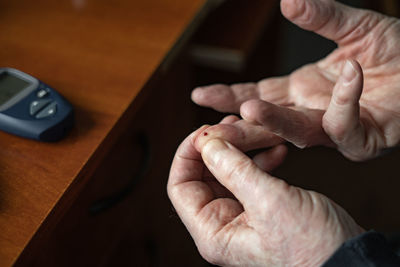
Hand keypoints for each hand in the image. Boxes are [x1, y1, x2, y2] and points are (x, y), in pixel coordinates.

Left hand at [168, 125, 363, 265]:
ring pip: (227, 170)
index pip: (180, 185)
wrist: (349, 259)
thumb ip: (234, 170)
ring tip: (256, 130)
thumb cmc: (312, 245)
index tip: (206, 131)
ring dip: (240, 148)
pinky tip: (276, 148)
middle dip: (218, 146)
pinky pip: (249, 176)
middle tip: (234, 124)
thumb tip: (207, 143)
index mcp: (213, 231)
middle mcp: (221, 224)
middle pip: (202, 174)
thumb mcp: (269, 202)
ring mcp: (240, 215)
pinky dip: (260, 158)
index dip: (188, 153)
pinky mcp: (259, 207)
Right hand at [191, 0, 399, 160]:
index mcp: (302, 91)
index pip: (256, 95)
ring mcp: (335, 129)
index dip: (228, 98)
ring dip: (275, 122)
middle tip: (213, 127)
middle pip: (267, 124)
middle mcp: (311, 112)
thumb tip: (287, 0)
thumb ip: (322, 17)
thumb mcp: (354, 27)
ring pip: (298, 133)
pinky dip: (344, 103)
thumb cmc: (394, 52)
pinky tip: (350, 73)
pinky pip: (346, 127)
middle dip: (239, 125)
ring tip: (252, 108)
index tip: (200, 96)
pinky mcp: (363, 140)